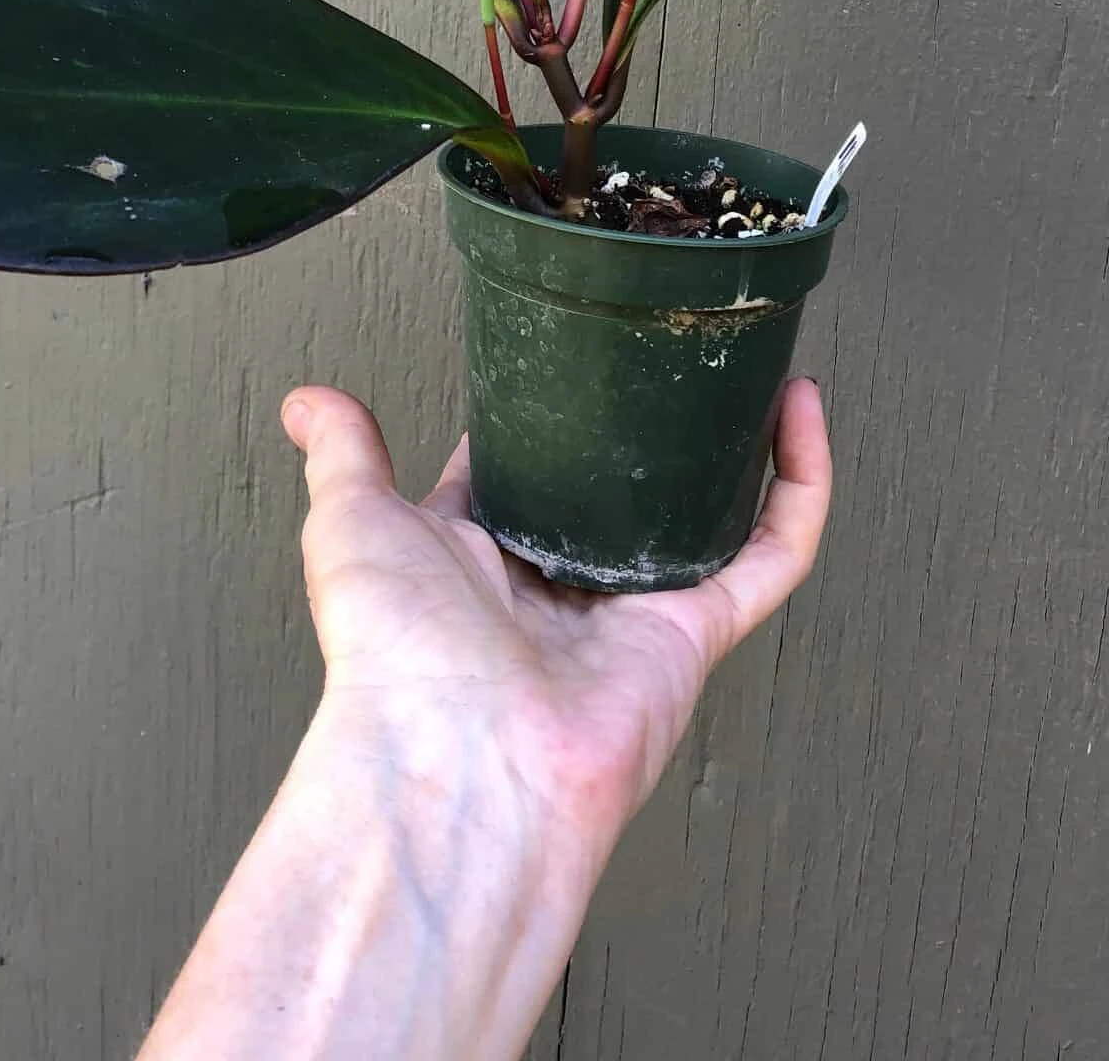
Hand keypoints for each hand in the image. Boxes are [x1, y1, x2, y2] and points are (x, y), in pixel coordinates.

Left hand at [281, 377, 829, 881]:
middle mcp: (559, 588)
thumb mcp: (352, 522)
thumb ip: (344, 454)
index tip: (568, 354)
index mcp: (482, 559)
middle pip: (623, 494)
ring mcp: (633, 611)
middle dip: (655, 428)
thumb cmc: (394, 658)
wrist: (455, 755)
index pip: (528, 472)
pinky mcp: (696, 633)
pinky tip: (800, 413)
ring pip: (711, 514)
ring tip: (758, 369)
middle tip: (683, 353)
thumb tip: (307, 402)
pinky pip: (773, 551)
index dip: (547, 414)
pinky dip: (801, 481)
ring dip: (744, 444)